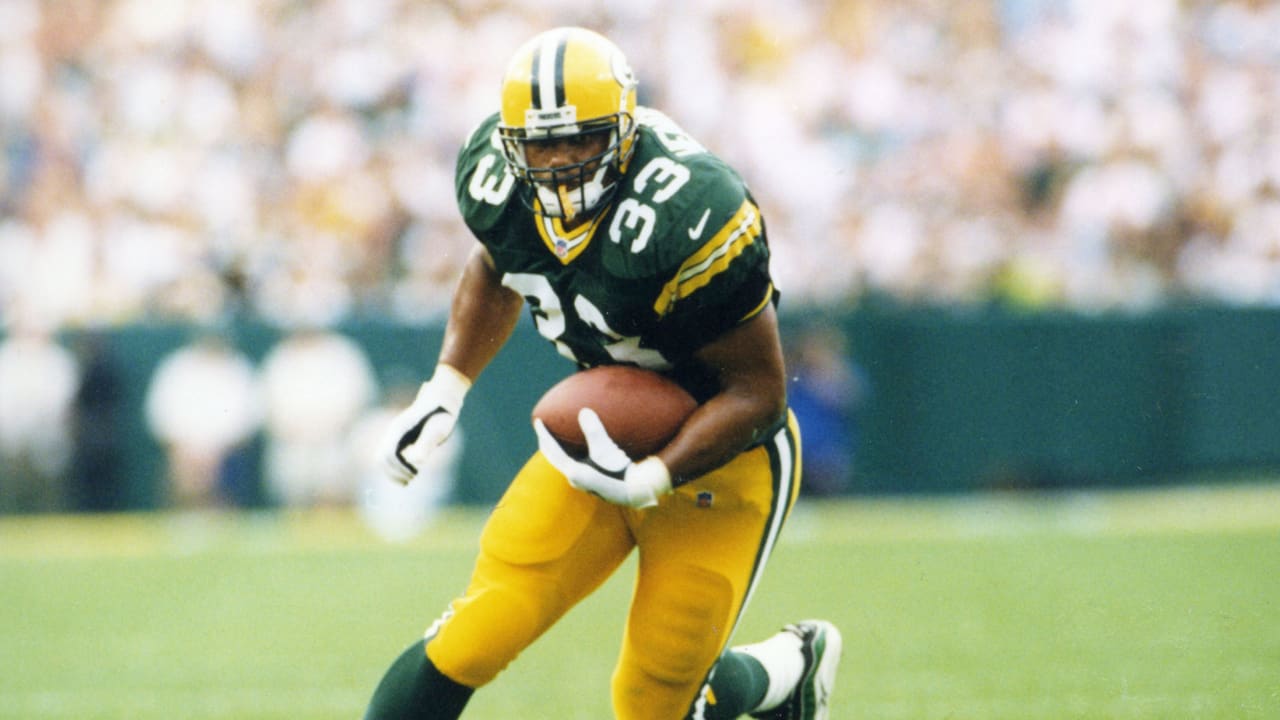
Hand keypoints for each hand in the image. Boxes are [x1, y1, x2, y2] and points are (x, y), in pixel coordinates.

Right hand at [378, 365, 470, 484]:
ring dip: (393, 472)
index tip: (414, 475)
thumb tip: (417, 461)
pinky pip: (391, 455)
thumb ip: (426, 444)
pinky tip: (412, 471)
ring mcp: (396, 435)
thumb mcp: (437, 430)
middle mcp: (394, 432)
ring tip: (409, 480)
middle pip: (382, 459)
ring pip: (384, 458)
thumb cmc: (442, 415)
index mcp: (399, 430)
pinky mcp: (401, 437)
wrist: (442, 399)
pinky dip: (397, 466)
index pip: (388, 456)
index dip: (398, 469)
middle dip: (393, 473)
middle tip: (409, 481)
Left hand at [534, 408, 671, 507]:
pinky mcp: (593, 480)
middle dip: (548, 442)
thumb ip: (594, 432)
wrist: (636, 492)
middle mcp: (576, 479)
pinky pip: (575, 462)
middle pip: (555, 458)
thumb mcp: (607, 450)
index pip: (553, 451)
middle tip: (543, 427)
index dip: (544, 435)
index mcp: (574, 473)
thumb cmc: (621, 472)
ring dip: (559, 448)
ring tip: (557, 435)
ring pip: (564, 461)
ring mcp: (584, 481)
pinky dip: (571, 452)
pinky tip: (578, 447)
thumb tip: (584, 411)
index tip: (538, 421)